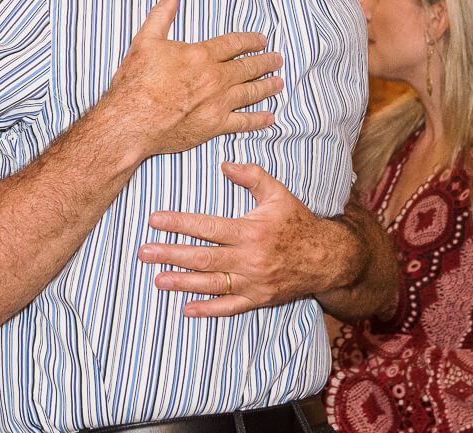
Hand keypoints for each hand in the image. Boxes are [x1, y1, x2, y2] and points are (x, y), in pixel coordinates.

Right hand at [105, 0, 282, 161]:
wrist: (130, 121)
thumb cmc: (135, 82)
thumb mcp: (145, 41)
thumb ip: (162, 15)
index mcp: (200, 55)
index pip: (234, 44)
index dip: (250, 41)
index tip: (262, 40)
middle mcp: (214, 78)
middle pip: (247, 67)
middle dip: (265, 62)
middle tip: (277, 59)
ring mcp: (217, 104)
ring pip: (251, 92)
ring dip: (268, 86)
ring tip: (280, 82)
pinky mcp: (214, 126)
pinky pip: (244, 122)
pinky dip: (259, 119)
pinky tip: (270, 117)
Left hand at [138, 161, 350, 316]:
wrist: (328, 258)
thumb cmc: (299, 222)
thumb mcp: (278, 193)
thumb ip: (251, 175)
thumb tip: (224, 164)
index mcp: (251, 231)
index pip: (207, 226)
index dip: (179, 223)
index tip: (154, 220)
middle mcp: (249, 258)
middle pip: (203, 257)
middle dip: (171, 254)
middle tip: (144, 252)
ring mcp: (253, 282)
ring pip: (211, 283)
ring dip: (182, 282)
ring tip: (157, 279)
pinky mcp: (258, 298)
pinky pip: (230, 307)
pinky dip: (208, 309)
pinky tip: (185, 307)